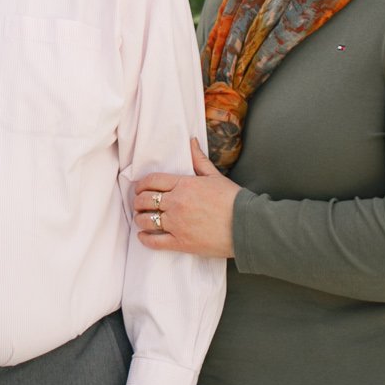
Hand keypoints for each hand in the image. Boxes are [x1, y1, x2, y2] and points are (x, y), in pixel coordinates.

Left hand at [132, 137, 238, 257]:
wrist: (246, 226)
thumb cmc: (233, 200)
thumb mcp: (215, 176)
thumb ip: (199, 159)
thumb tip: (192, 141)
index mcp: (183, 184)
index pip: (152, 181)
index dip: (141, 184)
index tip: (139, 188)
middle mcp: (176, 203)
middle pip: (145, 199)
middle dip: (138, 201)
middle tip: (139, 203)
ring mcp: (177, 224)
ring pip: (145, 219)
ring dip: (140, 218)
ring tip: (141, 218)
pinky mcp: (181, 243)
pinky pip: (154, 241)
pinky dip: (145, 238)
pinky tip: (143, 235)